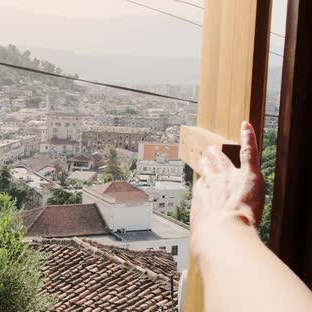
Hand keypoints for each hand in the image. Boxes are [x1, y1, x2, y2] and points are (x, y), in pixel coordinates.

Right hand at [190, 121, 264, 258]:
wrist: (221, 235)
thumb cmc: (212, 244)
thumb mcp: (205, 243)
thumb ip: (207, 243)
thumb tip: (205, 255)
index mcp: (202, 203)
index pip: (201, 189)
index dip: (202, 185)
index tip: (200, 182)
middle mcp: (212, 187)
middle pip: (209, 173)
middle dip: (207, 166)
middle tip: (204, 156)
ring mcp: (229, 179)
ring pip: (224, 163)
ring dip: (221, 155)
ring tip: (215, 147)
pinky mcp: (248, 174)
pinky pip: (248, 152)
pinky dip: (248, 138)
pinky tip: (247, 125)